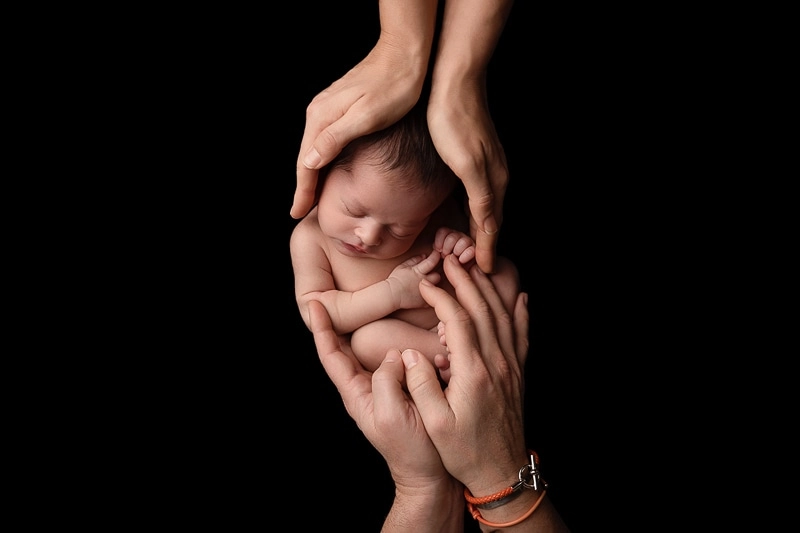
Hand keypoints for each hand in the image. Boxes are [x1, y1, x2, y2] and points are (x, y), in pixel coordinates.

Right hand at [291, 41, 427, 219]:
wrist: (406, 53)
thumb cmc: (394, 86)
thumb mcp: (367, 116)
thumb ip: (336, 138)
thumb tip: (309, 161)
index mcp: (323, 117)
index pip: (307, 163)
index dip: (303, 190)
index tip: (297, 212)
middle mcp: (320, 111)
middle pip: (307, 156)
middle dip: (304, 186)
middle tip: (301, 211)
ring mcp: (329, 107)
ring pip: (315, 148)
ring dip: (312, 173)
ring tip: (311, 196)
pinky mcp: (341, 104)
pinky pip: (324, 138)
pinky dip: (322, 158)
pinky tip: (326, 167)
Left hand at [307, 299, 463, 531]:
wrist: (431, 474)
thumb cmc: (411, 451)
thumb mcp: (393, 415)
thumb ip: (387, 381)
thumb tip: (396, 354)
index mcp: (356, 393)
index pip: (331, 356)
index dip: (322, 329)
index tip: (314, 304)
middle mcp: (367, 385)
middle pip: (350, 346)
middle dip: (345, 319)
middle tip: (343, 291)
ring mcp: (387, 386)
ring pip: (380, 348)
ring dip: (382, 327)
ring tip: (383, 304)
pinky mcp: (408, 386)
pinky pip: (403, 359)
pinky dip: (407, 342)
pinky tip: (415, 330)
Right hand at [387, 252, 441, 309]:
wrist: (390, 295)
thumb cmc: (395, 280)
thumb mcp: (402, 266)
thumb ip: (414, 260)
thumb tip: (424, 256)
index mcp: (418, 271)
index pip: (431, 261)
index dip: (436, 256)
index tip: (438, 254)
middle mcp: (423, 281)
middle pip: (437, 275)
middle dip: (436, 273)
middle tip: (432, 272)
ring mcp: (424, 293)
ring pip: (437, 287)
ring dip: (434, 283)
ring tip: (428, 282)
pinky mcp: (424, 303)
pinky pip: (433, 298)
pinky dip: (431, 295)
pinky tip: (426, 293)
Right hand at [401, 254, 527, 495]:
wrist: (502, 471)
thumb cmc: (464, 451)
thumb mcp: (434, 424)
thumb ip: (420, 386)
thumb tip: (409, 354)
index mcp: (473, 372)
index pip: (457, 320)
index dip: (441, 297)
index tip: (425, 284)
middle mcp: (496, 363)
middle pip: (483, 310)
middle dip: (466, 281)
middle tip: (451, 260)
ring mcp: (511, 367)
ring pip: (503, 316)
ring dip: (489, 289)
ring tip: (476, 269)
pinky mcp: (518, 374)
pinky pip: (522, 335)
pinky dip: (520, 312)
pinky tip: (520, 297)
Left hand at [427, 80, 508, 273]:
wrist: (452, 81)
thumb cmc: (452, 122)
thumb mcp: (467, 165)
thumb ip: (481, 199)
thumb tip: (490, 231)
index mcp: (493, 181)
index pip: (492, 226)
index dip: (486, 250)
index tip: (483, 272)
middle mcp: (494, 175)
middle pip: (490, 219)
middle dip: (483, 244)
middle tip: (474, 269)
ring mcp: (487, 164)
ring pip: (484, 206)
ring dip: (478, 228)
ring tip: (468, 248)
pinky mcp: (475, 155)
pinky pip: (477, 192)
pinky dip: (471, 209)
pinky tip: (463, 211)